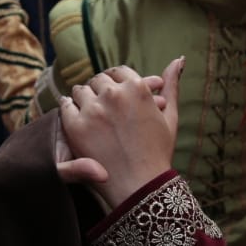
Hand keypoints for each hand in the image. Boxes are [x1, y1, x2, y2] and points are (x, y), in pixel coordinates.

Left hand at [57, 59, 182, 208]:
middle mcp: (114, 94)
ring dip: (83, 97)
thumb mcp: (170, 117)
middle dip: (100, 89)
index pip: (119, 72)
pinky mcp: (75, 125)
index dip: (116, 82)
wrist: (140, 187)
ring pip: (80, 90)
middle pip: (98, 80)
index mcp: (137, 88)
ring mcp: (93, 109)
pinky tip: (74, 116)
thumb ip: (172, 85)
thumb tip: (179, 58)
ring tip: (87, 109)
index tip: (113, 91)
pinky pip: (65, 106)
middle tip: (100, 102)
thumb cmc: (158, 153)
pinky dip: (68, 108)